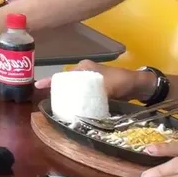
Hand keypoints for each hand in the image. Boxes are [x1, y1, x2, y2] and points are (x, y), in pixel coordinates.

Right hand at [34, 59, 152, 99]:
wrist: (140, 85)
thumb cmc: (123, 81)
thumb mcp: (110, 87)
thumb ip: (98, 94)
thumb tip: (86, 107)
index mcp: (84, 67)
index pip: (64, 74)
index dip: (51, 80)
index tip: (38, 86)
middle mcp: (85, 72)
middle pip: (67, 82)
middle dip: (58, 91)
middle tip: (50, 102)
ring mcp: (90, 81)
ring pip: (74, 90)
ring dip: (68, 97)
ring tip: (59, 107)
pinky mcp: (96, 90)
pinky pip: (83, 96)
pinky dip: (78, 101)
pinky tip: (74, 109)